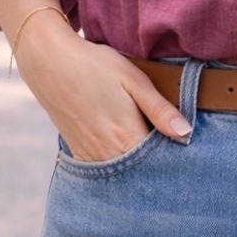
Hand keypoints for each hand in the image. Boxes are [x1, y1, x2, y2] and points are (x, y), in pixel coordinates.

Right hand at [15, 22, 191, 161]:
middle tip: (170, 151)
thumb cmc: (96, 66)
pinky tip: (125, 152)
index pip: (159, 161)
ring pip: (122, 173)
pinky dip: (116, 165)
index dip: (174, 157)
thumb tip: (185, 133)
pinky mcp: (77, 151)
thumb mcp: (133, 80)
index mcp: (126, 135)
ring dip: (137, 167)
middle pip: (141, 171)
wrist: (51, 62)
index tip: (185, 151)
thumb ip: (159, 109)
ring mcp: (90, 155)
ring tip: (151, 151)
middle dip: (157, 165)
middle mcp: (107, 153)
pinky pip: (102, 170)